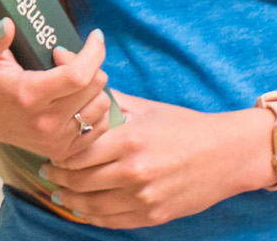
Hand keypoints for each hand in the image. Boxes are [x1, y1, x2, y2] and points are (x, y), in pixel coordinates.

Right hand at [0, 20, 115, 163]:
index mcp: (29, 96)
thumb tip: (6, 24)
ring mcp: (56, 140)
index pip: (78, 75)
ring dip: (93, 87)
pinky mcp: (63, 150)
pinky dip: (94, 108)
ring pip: (102, 105)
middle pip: (94, 87)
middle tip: (64, 57)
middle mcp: (46, 123)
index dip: (94, 53)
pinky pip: (99, 126)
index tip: (95, 36)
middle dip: (88, 64)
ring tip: (70, 79)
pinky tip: (77, 98)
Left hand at [42, 94, 274, 227]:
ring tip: (59, 191)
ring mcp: (144, 198)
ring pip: (91, 205)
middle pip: (79, 180)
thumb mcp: (144, 106)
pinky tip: (82, 207)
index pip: (77, 151)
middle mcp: (135, 171)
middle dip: (58, 177)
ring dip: (69, 199)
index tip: (52, 147)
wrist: (228, 154)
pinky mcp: (153, 216)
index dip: (59, 152)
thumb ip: (101, 92)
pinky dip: (91, 216)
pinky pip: (111, 222)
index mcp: (130, 140)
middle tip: (48, 170)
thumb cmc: (183, 126)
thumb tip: (59, 55)